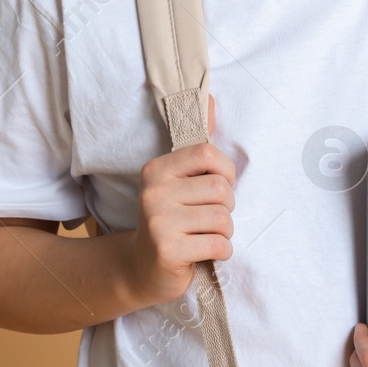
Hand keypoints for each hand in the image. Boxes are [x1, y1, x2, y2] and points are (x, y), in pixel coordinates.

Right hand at [119, 94, 236, 306]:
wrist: (141, 269)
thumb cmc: (171, 220)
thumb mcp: (179, 180)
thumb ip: (197, 146)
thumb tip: (210, 97)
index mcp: (157, 168)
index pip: (209, 154)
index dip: (225, 173)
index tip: (217, 188)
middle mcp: (153, 191)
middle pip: (222, 190)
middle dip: (226, 208)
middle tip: (209, 219)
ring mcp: (158, 222)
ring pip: (223, 219)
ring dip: (224, 232)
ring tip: (205, 236)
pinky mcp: (168, 251)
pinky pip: (218, 245)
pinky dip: (221, 251)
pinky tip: (205, 253)